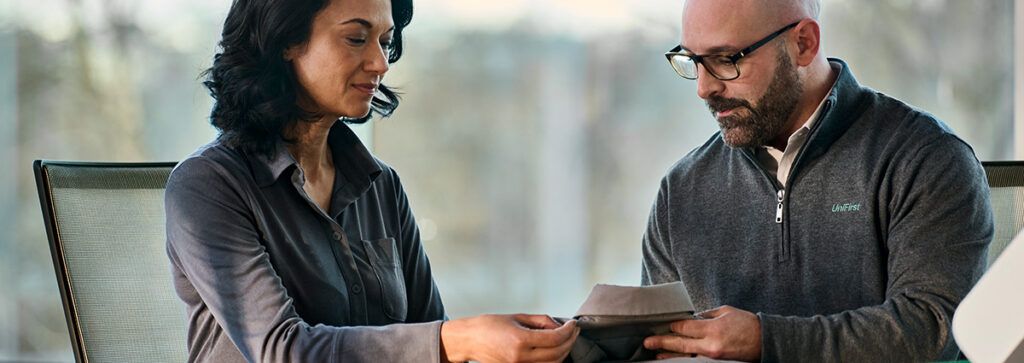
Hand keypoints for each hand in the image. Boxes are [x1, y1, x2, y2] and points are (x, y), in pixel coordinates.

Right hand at [440, 314, 578, 362]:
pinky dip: (553, 360)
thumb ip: (541, 321)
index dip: (568, 331)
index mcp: (520, 340)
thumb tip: (560, 325)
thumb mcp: (517, 317)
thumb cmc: (490, 325)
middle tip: (574, 331)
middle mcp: (521, 357)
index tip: (573, 324)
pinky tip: (555, 349)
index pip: (555, 338)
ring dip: (564, 352)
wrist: (470, 340)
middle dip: (570, 341)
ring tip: (567, 339)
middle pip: (558, 353)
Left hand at [643, 305, 761, 360]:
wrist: (766, 341)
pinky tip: (676, 358)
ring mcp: (713, 357)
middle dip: (662, 342)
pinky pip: (696, 361)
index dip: (672, 326)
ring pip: (686, 356)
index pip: (684, 328)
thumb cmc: (746, 323)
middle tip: (647, 342)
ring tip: (656, 353)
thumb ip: (705, 315)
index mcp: (712, 329)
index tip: (664, 324)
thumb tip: (690, 318)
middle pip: (680, 344)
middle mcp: (711, 345)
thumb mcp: (724, 312)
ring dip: (670, 354)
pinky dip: (685, 359)